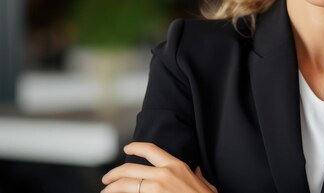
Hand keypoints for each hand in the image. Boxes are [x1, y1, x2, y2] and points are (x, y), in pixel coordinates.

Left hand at [101, 142, 217, 192]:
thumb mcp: (206, 184)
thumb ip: (198, 176)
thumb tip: (196, 171)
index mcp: (177, 165)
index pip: (151, 150)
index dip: (136, 147)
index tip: (127, 148)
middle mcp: (164, 174)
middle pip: (130, 169)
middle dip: (114, 174)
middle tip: (106, 179)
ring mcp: (156, 188)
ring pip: (125, 184)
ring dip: (111, 188)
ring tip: (105, 191)